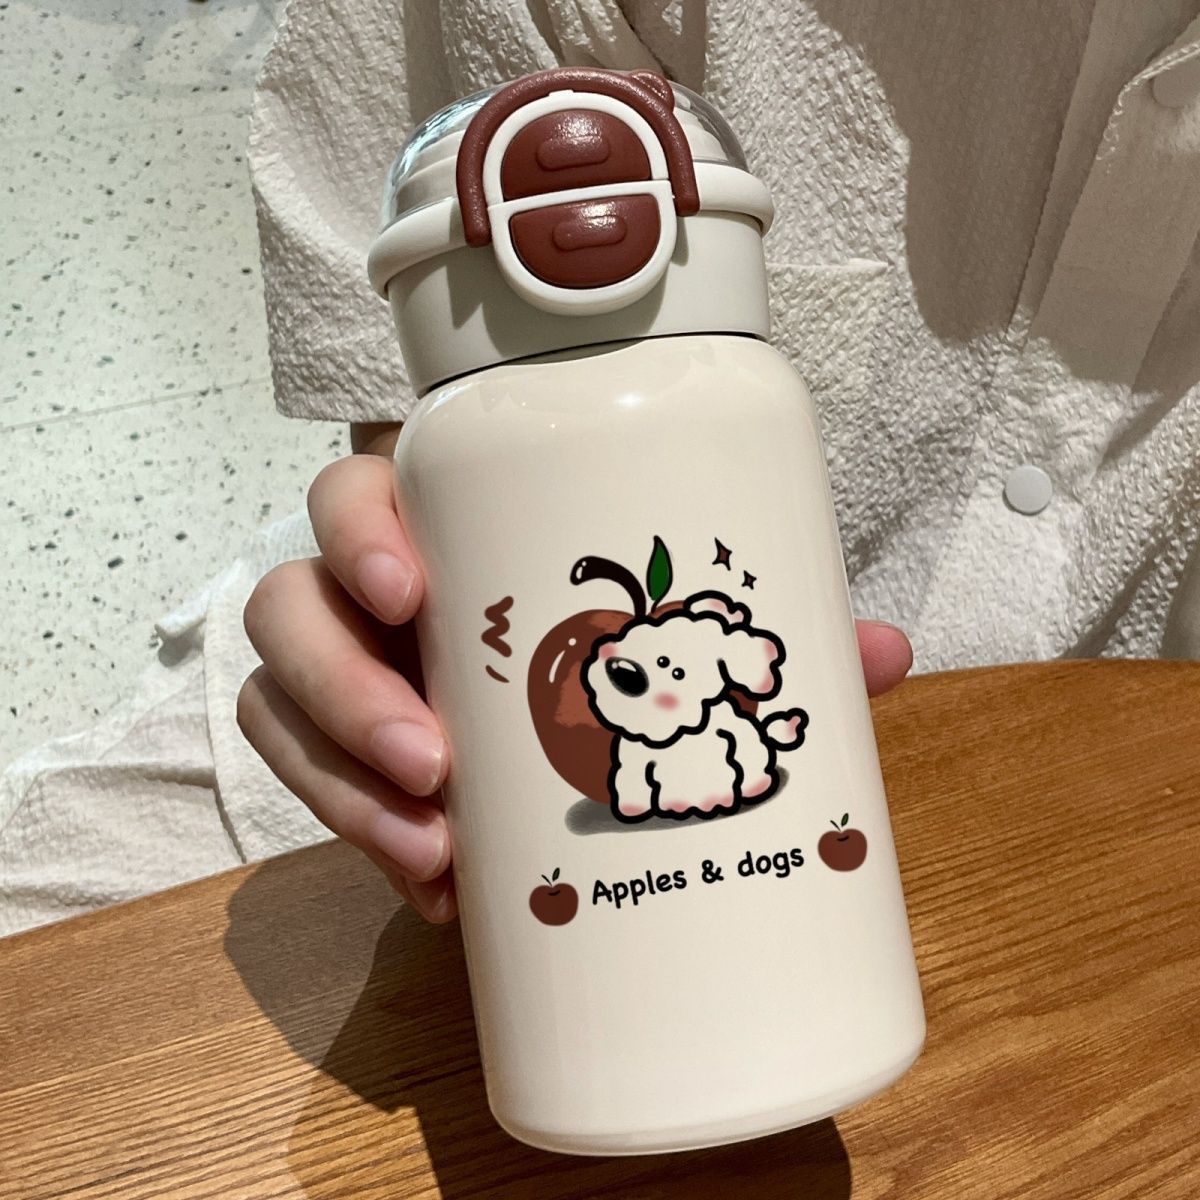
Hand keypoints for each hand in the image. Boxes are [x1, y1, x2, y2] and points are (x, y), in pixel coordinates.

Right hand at [238, 451, 914, 923]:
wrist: (558, 709)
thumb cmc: (614, 636)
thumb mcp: (670, 625)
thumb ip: (755, 631)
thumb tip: (881, 652)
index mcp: (444, 531)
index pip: (354, 496)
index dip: (359, 534)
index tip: (413, 596)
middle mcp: (376, 601)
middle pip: (289, 608)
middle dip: (344, 688)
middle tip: (434, 760)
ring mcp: (352, 679)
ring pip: (278, 707)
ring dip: (339, 784)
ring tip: (433, 853)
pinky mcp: (351, 763)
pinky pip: (315, 795)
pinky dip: (366, 844)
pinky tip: (441, 893)